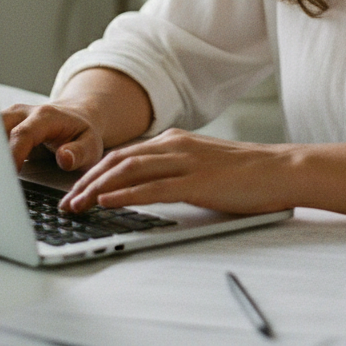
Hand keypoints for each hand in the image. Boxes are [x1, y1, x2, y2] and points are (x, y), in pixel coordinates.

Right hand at [2, 101, 104, 172]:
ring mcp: (10, 118)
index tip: (8, 179)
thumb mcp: (91, 145)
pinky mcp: (2, 126)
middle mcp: (23, 113)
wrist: (79, 116)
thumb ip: (79, 153)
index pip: (22, 135)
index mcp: (44, 117)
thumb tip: (64, 158)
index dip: (12, 157)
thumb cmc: (83, 133)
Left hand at [63, 128, 293, 214]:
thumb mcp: (201, 164)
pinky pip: (153, 188)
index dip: (94, 172)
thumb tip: (144, 186)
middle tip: (66, 201)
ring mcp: (186, 162)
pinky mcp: (197, 182)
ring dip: (97, 189)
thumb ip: (173, 170)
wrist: (279, 169)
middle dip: (87, 181)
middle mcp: (175, 146)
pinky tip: (107, 201)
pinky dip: (125, 194)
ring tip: (76, 204)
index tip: (75, 190)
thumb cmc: (244, 173)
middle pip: (118, 160)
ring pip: (129, 171)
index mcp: (175, 141)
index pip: (123, 154)